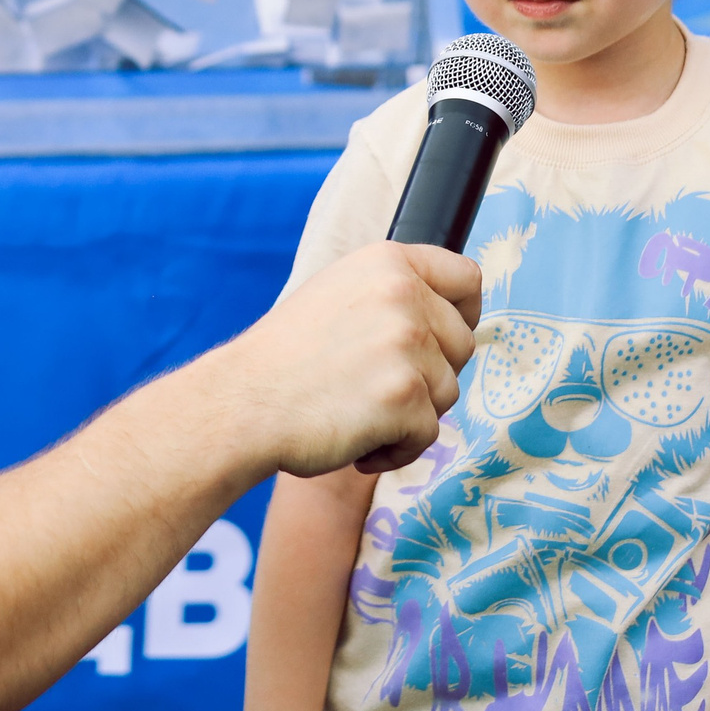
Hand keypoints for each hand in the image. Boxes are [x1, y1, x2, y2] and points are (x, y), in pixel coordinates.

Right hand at [221, 243, 480, 478]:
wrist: (242, 403)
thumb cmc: (284, 358)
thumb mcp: (337, 294)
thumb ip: (391, 293)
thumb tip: (447, 312)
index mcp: (388, 261)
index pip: (467, 278)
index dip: (463, 314)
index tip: (443, 339)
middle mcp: (403, 294)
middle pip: (461, 344)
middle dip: (430, 374)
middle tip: (377, 387)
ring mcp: (406, 345)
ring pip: (447, 392)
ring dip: (411, 414)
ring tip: (358, 413)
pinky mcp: (405, 397)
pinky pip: (428, 434)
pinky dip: (396, 449)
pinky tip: (355, 440)